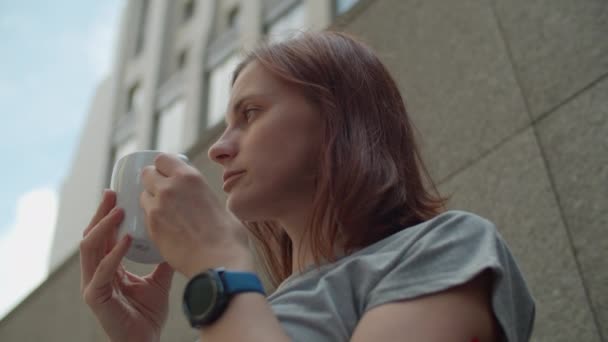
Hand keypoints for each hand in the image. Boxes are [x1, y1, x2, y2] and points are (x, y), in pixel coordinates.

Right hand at [80, 190, 173, 341]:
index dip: (107, 214)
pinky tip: (125, 239)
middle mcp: (96, 272)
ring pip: (90, 247)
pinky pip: (102, 270)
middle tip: (113, 193)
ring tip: (119, 210)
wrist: (146, 340)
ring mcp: (92, 284)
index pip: (103, 234)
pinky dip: (114, 253)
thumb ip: (162, 259)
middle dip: (102, 213)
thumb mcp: (158, 279)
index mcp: (108, 266)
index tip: (117, 193)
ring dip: (104, 226)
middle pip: (92, 235)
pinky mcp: (95, 297)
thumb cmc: (148, 313)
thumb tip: (177, 236)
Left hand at [140, 153, 253, 277]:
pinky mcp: (151, 227)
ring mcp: (157, 207)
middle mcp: (170, 187)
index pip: (162, 159)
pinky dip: (151, 220)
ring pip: (143, 195)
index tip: (168, 175)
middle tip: (164, 194)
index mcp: (190, 177)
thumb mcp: (220, 205)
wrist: (220, 263)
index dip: (164, 167)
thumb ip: (204, 197)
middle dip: (153, 182)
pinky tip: (165, 230)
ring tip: (165, 215)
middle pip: (147, 174)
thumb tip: (202, 201)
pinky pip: (144, 216)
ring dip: (151, 201)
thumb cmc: (228, 238)